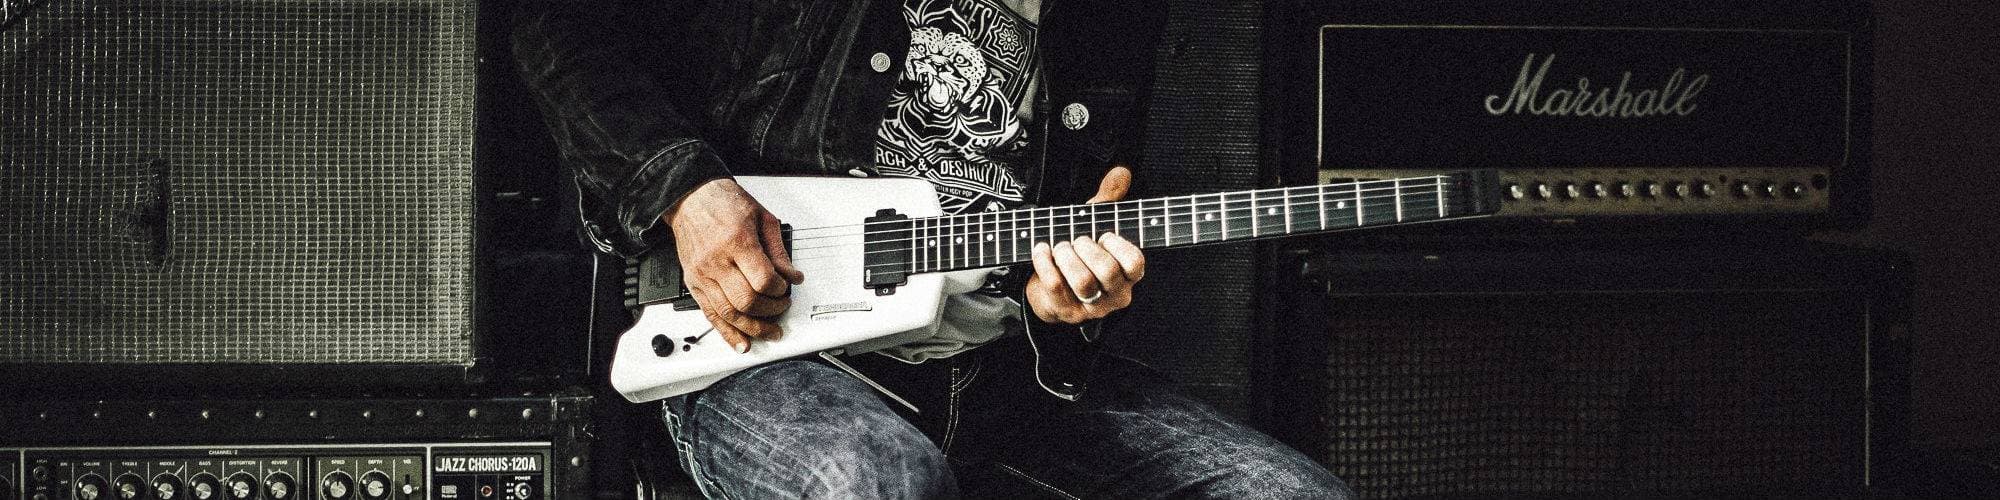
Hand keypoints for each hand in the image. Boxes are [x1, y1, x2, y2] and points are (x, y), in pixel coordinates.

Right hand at [666, 178, 804, 352]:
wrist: (692, 198)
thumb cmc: (725, 203)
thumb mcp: (762, 218)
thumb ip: (778, 251)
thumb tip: (792, 276)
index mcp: (736, 241)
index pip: (763, 280)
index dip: (779, 290)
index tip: (785, 288)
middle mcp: (716, 261)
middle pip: (746, 301)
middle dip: (770, 310)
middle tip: (781, 307)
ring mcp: (703, 274)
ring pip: (729, 314)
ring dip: (753, 328)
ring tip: (770, 332)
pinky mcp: (694, 283)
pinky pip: (710, 315)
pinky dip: (726, 333)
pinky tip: (741, 343)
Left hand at [1027, 166, 1145, 323]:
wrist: (1049, 290)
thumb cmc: (1079, 255)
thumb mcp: (1093, 225)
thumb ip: (1109, 199)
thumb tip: (1122, 172)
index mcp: (1128, 276)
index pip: (1135, 264)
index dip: (1118, 246)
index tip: (1103, 235)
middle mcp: (1115, 295)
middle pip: (1107, 271)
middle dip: (1087, 249)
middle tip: (1075, 240)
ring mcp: (1091, 307)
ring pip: (1083, 282)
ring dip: (1067, 257)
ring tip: (1059, 246)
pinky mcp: (1065, 312)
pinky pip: (1055, 286)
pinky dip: (1044, 263)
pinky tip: (1040, 249)